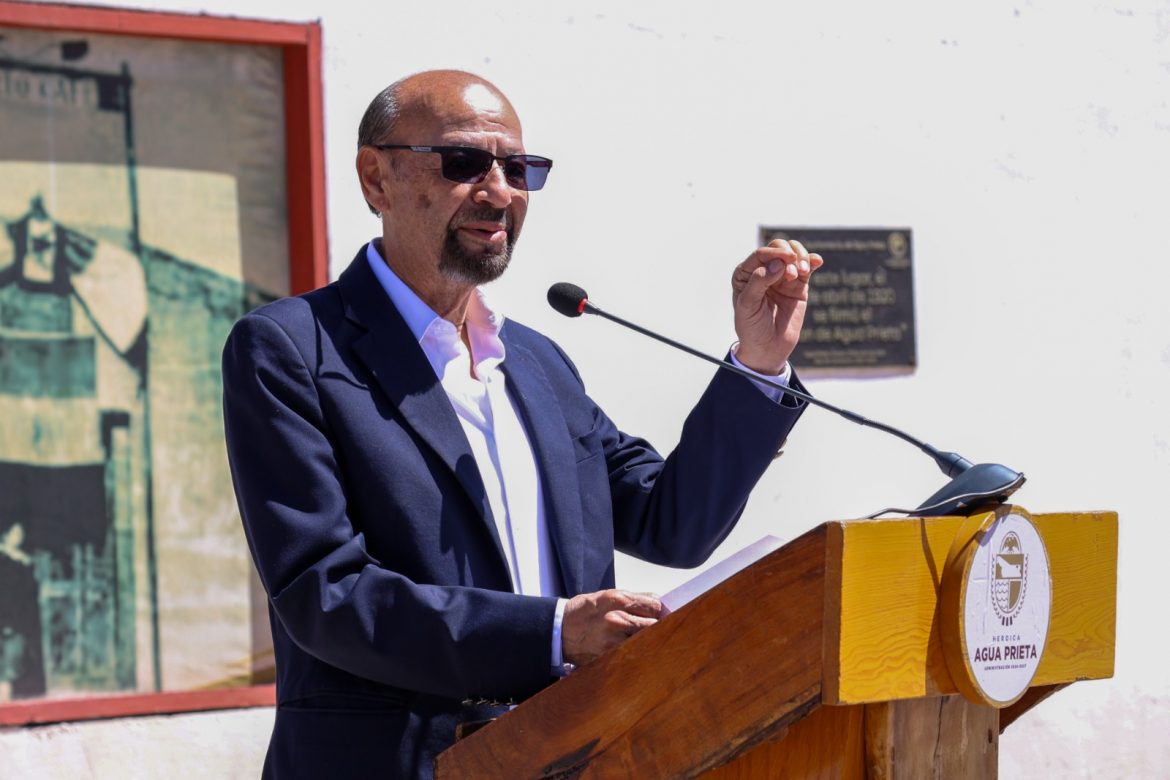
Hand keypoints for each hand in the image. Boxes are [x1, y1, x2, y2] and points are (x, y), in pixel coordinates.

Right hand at [561, 589, 661, 666]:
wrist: (560, 630)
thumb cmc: (585, 611)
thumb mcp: (608, 595)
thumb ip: (634, 599)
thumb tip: (658, 603)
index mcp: (618, 600)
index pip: (654, 606)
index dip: (659, 610)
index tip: (659, 614)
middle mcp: (617, 620)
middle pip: (654, 625)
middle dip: (658, 627)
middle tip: (657, 629)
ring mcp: (614, 641)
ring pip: (646, 642)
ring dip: (649, 641)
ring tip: (647, 641)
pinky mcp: (609, 657)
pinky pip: (633, 656)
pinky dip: (637, 654)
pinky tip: (635, 651)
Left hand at [731, 239, 823, 374]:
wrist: (768, 348)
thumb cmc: (751, 327)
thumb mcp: (747, 306)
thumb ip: (758, 282)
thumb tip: (778, 263)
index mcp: (745, 273)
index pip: (760, 254)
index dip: (774, 254)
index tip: (786, 261)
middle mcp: (764, 270)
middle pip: (778, 248)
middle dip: (787, 254)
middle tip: (793, 273)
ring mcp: (782, 276)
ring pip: (793, 253)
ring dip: (800, 257)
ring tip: (802, 273)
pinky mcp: (798, 285)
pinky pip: (806, 267)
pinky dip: (812, 260)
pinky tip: (817, 262)